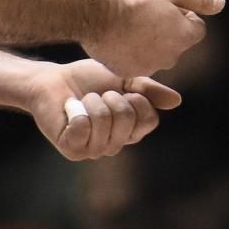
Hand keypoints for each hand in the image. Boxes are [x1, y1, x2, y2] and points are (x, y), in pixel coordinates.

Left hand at [28, 58, 180, 159]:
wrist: (51, 80)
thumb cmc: (87, 80)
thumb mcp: (124, 79)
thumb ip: (148, 91)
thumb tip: (176, 101)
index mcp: (130, 130)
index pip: (149, 120)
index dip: (137, 99)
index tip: (122, 89)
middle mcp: (114, 144)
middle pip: (128, 119)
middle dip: (112, 97)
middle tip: (97, 95)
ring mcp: (93, 150)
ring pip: (105, 121)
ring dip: (92, 101)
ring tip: (82, 102)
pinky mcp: (72, 148)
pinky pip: (84, 126)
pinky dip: (76, 109)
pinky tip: (70, 110)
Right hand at [88, 0, 223, 76]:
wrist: (97, 15)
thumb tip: (220, 4)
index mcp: (185, 37)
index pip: (197, 27)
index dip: (184, 12)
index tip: (165, 4)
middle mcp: (171, 57)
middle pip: (177, 42)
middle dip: (168, 28)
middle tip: (146, 12)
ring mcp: (149, 67)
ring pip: (156, 53)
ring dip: (150, 40)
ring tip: (129, 23)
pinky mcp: (128, 72)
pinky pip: (135, 60)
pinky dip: (131, 50)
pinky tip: (118, 36)